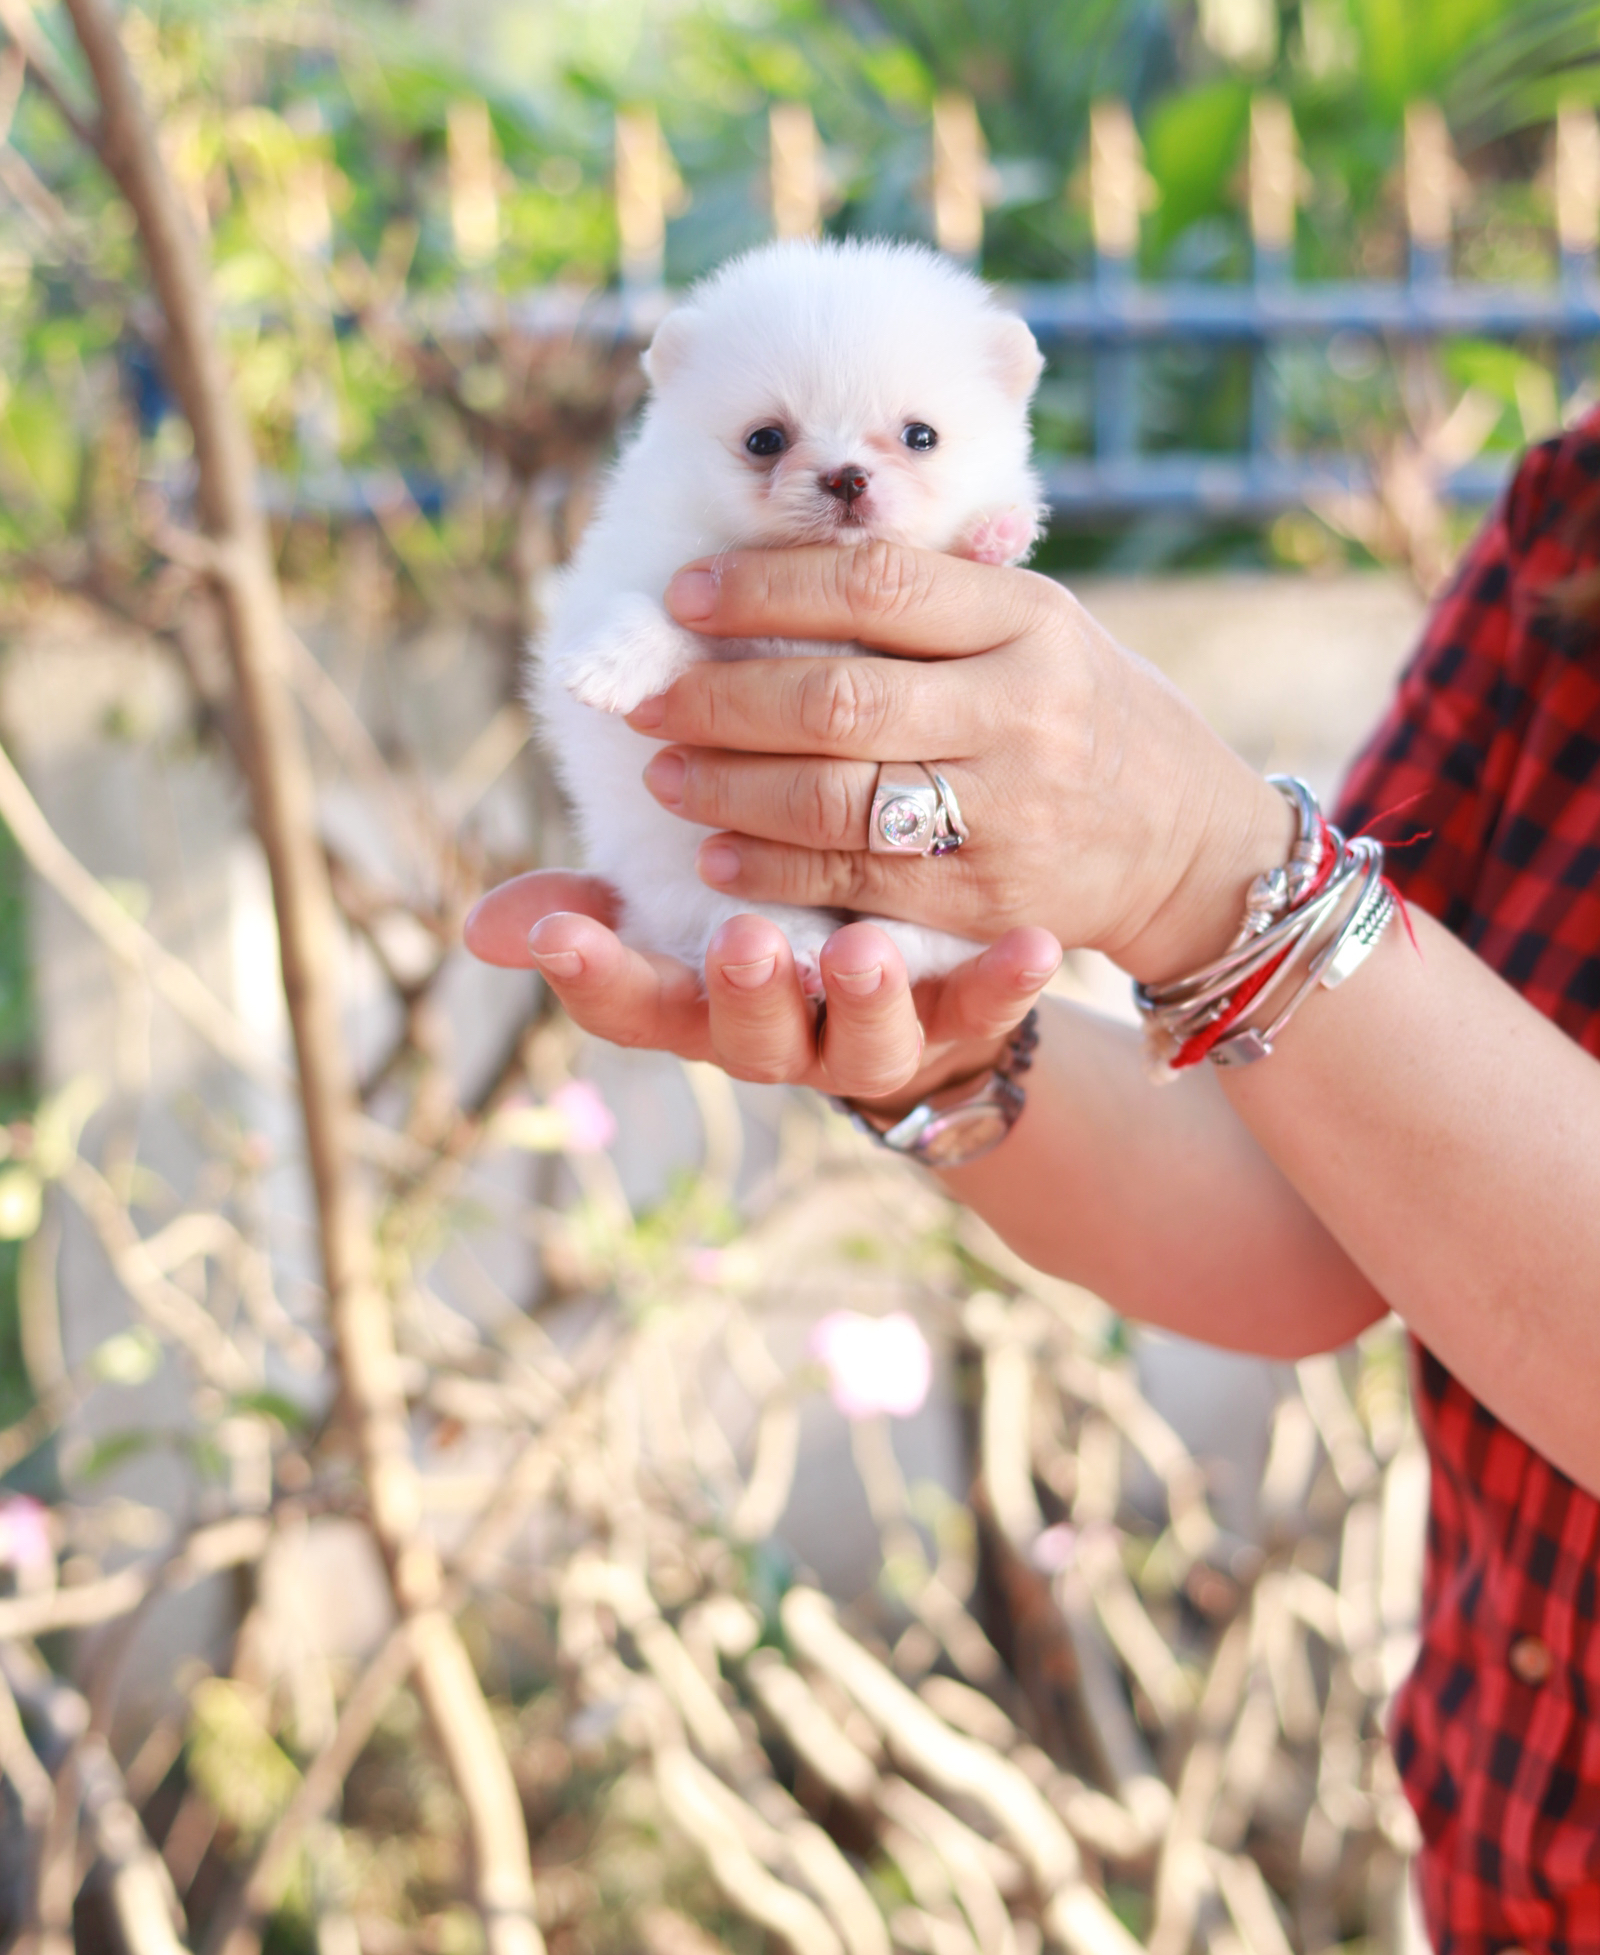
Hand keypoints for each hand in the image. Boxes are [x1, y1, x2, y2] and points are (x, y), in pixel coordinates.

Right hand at [463, 870, 1059, 1109]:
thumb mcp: (679, 909)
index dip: (593, 975)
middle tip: (740, 942)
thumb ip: (596, 909)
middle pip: (750, 1039)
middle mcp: (786, 1039)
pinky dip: (1008, 984)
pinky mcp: (965, 1024)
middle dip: (744, 994)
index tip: (559, 932)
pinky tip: (1035, 944)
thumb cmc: (772, 921)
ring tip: (867, 955)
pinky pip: (990, 1015)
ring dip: (866, 1002)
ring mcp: (877, 1041)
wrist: (918, 992)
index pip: (631, 1005)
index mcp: (703, 1005)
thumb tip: (481, 927)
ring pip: (867, 1046)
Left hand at [631, 542, 1289, 982]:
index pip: (875, 584)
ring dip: (730, 787)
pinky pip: (856, 882)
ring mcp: (1005, 812)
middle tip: (649, 699)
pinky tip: (717, 852)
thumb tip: (778, 557)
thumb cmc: (1080, 713)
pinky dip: (773, 869)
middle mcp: (1021, 711)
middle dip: (722, 698)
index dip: (765, 586)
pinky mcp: (985, 898)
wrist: (1188, 844)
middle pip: (838, 698)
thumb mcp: (1038, 628)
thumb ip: (933, 598)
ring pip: (835, 798)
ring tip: (666, 773)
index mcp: (1029, 619)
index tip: (686, 594)